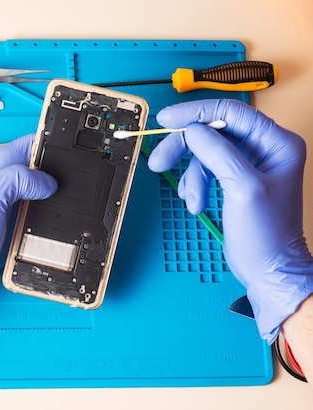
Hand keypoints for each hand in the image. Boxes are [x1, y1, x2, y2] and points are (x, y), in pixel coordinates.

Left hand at [0, 134, 56, 347]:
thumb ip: (17, 179)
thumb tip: (46, 181)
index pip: (30, 142)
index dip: (53, 146)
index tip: (74, 155)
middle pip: (38, 165)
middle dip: (57, 172)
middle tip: (77, 183)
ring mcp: (5, 201)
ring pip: (40, 188)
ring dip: (54, 195)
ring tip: (70, 203)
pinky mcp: (10, 222)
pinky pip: (36, 210)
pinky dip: (47, 213)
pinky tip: (56, 219)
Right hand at [147, 99, 312, 342]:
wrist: (268, 270)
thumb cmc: (267, 235)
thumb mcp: (242, 188)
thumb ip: (217, 153)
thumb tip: (192, 130)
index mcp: (277, 143)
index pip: (231, 113)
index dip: (195, 113)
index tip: (166, 119)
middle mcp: (265, 148)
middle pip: (213, 132)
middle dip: (185, 148)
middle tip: (159, 161)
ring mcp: (249, 164)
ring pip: (205, 152)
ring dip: (191, 175)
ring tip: (190, 198)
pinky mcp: (235, 179)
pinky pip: (206, 169)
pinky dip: (195, 184)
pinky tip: (196, 202)